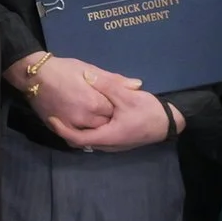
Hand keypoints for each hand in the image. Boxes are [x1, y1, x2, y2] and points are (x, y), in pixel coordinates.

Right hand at [9, 54, 128, 131]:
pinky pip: (76, 138)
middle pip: (105, 124)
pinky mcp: (61, 128)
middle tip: (100, 107)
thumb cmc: (63, 69)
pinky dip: (82, 134)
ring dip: (95, 126)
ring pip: (92, 132)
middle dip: (107, 118)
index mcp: (96, 103)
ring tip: (92, 115)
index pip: (114, 111)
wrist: (35, 76)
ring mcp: (73, 125)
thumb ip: (114, 80)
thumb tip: (138, 85)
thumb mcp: (89, 69)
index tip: (113, 100)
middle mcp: (86, 118)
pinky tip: (84, 126)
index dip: (115, 106)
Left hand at [56, 84, 177, 153]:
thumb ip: (106, 85)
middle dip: (67, 130)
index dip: (62, 129)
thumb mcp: (127, 95)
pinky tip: (86, 117)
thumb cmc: (148, 112)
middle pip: (80, 141)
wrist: (169, 124)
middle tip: (56, 115)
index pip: (77, 138)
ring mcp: (114, 145)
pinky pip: (98, 138)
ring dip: (78, 130)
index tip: (51, 118)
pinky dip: (88, 129)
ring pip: (89, 140)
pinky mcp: (119, 141)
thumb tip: (86, 75)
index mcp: (107, 136)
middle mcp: (108, 145)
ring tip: (68, 115)